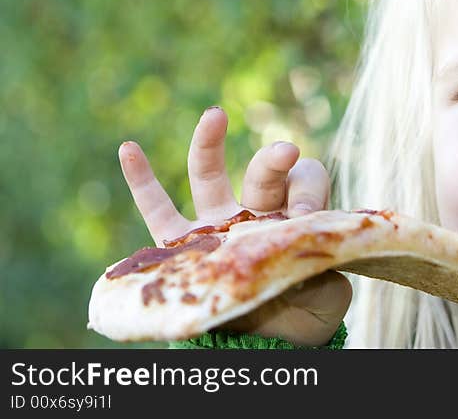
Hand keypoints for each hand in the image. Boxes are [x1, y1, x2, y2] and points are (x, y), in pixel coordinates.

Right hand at [118, 105, 351, 345]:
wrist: (276, 342)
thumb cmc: (306, 307)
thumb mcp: (330, 287)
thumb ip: (321, 257)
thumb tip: (303, 234)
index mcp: (294, 212)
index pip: (306, 178)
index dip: (309, 190)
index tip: (306, 216)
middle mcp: (256, 210)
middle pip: (262, 173)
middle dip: (273, 160)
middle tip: (285, 152)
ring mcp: (217, 224)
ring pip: (209, 178)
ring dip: (208, 144)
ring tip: (215, 115)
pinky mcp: (182, 247)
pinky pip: (156, 212)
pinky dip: (141, 181)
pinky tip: (128, 148)